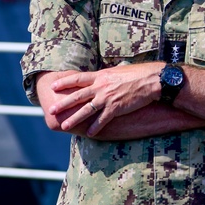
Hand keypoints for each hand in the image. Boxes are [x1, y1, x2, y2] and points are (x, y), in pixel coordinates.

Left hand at [49, 62, 163, 136]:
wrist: (153, 80)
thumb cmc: (139, 73)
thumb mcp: (119, 71)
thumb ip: (108, 76)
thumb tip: (103, 76)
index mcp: (101, 75)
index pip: (78, 78)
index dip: (64, 82)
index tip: (53, 86)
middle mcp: (101, 87)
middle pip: (77, 96)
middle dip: (63, 104)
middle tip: (51, 110)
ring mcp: (108, 98)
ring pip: (86, 110)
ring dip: (74, 118)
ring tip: (64, 126)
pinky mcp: (116, 108)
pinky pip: (102, 119)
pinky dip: (95, 127)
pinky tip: (89, 133)